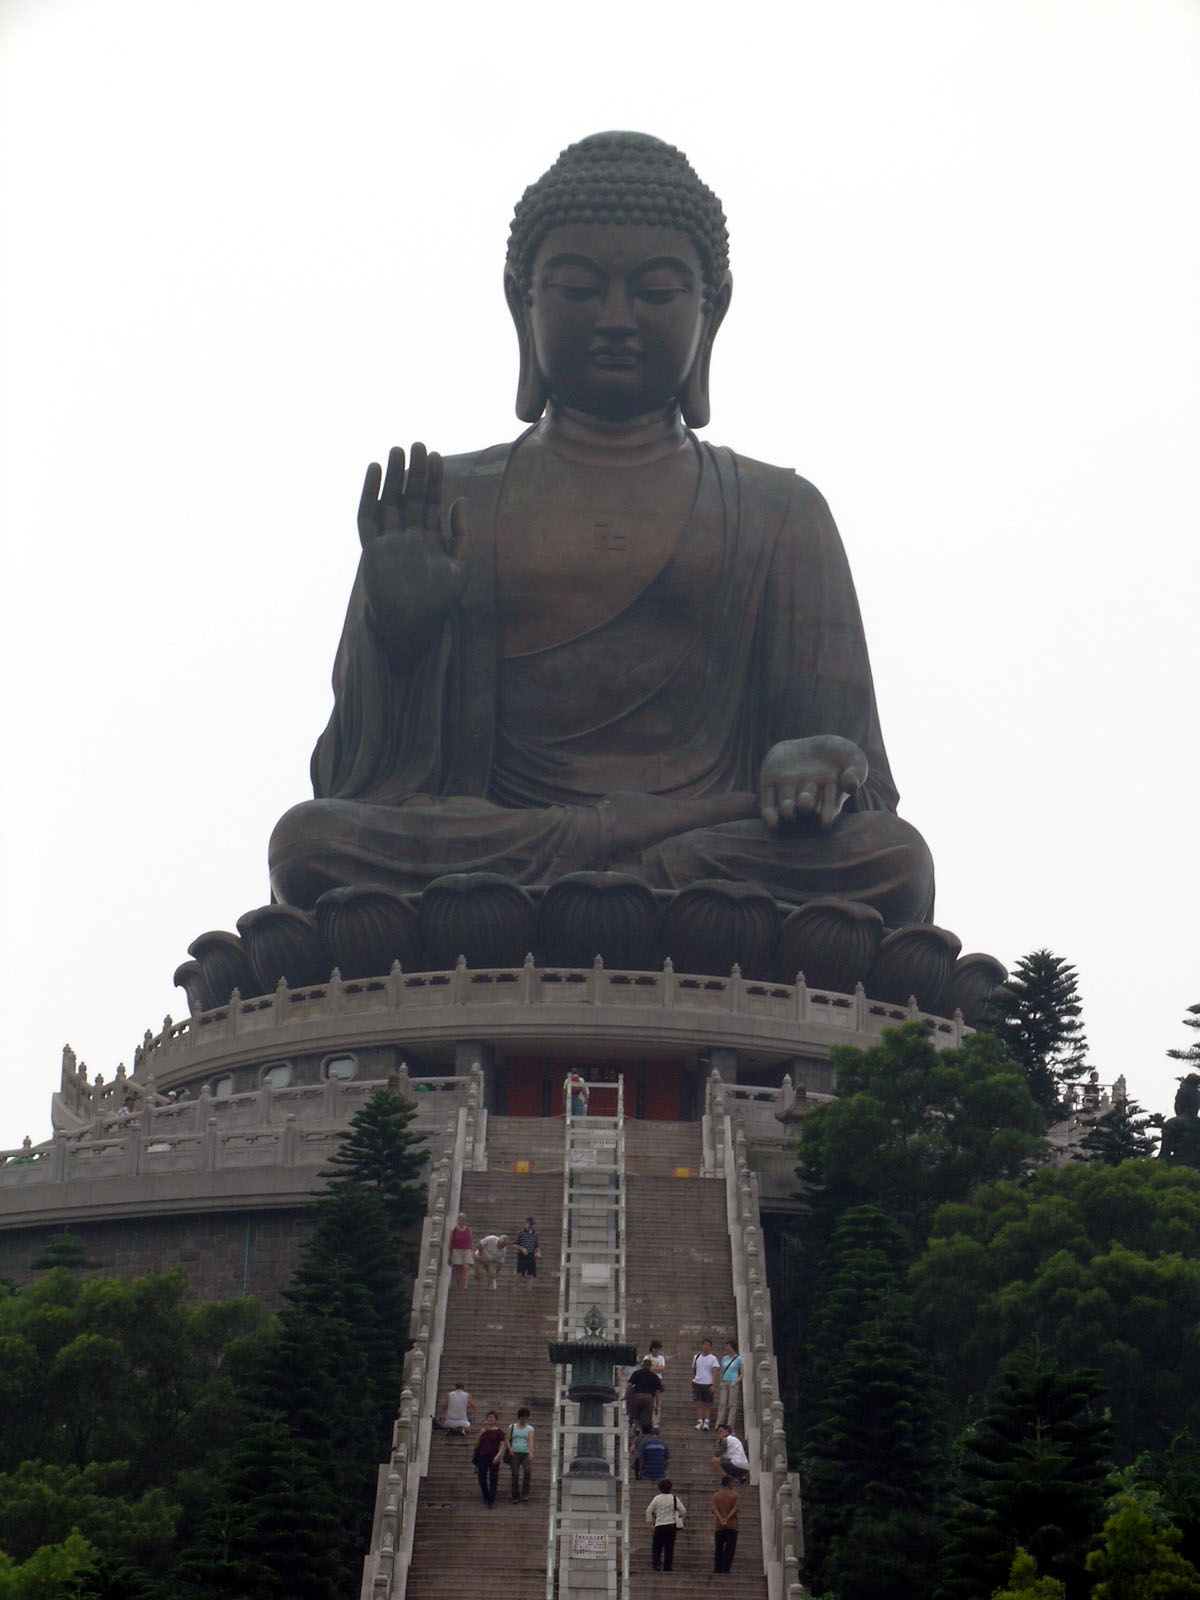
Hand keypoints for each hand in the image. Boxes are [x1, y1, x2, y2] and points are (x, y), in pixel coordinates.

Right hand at [358, 442, 468, 660]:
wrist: (414, 625)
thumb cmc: (438, 601)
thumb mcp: (459, 566)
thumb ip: (461, 535)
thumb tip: (460, 501)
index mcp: (429, 539)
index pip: (430, 502)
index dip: (433, 479)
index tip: (436, 456)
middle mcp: (407, 536)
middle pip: (409, 497)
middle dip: (413, 472)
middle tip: (417, 445)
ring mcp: (388, 541)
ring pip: (389, 501)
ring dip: (392, 477)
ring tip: (396, 451)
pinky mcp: (371, 548)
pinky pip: (367, 517)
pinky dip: (368, 494)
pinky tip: (373, 472)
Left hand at [759, 735, 867, 829]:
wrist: (811, 744)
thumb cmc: (838, 754)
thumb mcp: (853, 757)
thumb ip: (856, 770)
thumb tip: (851, 784)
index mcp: (828, 798)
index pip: (828, 811)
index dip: (826, 816)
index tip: (825, 820)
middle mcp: (807, 799)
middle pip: (805, 807)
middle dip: (804, 805)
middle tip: (805, 804)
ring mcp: (788, 792)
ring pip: (786, 806)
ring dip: (787, 810)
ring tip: (789, 810)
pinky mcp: (770, 784)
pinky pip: (767, 803)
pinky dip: (768, 813)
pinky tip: (771, 819)